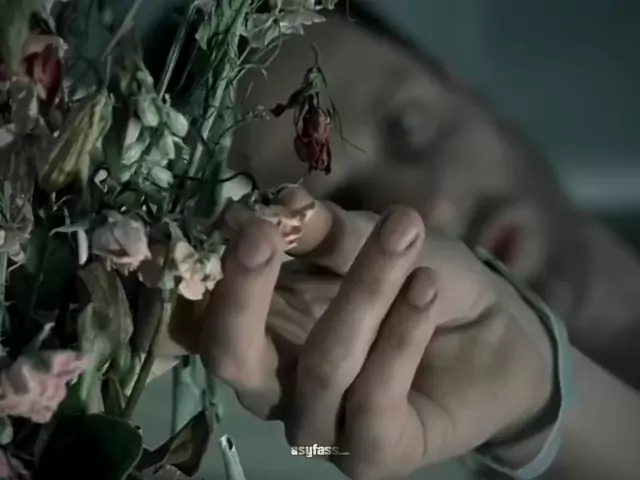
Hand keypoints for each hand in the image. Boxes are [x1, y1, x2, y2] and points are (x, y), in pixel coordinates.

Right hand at [196, 188, 553, 479]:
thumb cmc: (420, 280)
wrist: (495, 332)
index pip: (199, 318)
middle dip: (244, 291)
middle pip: (230, 356)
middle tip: (265, 232)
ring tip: (405, 236)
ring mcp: (323, 425)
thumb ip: (326, 231)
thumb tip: (279, 203)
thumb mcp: (372, 240)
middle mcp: (277, 386)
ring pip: (322, 365)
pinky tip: (427, 289)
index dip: (199, 274)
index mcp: (262, 331)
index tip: (227, 218)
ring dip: (365, 290)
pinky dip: (402, 336)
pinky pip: (375, 400)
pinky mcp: (374, 456)